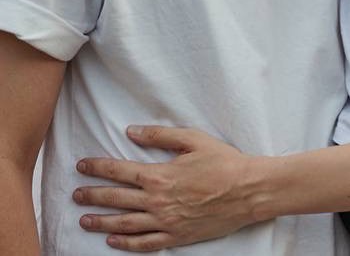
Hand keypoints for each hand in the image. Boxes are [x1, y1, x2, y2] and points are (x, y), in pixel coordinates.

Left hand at [73, 126, 255, 250]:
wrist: (247, 190)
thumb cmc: (223, 162)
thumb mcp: (194, 140)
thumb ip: (160, 135)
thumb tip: (132, 131)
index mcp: (160, 175)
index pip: (120, 171)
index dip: (98, 167)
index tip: (82, 166)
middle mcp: (157, 201)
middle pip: (116, 199)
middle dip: (92, 195)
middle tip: (75, 194)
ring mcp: (165, 222)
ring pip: (125, 224)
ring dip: (101, 221)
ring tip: (84, 220)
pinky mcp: (176, 236)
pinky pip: (144, 244)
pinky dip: (125, 244)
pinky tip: (113, 241)